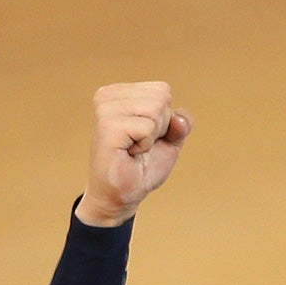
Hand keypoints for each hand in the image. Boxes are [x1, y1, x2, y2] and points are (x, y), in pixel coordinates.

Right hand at [76, 82, 192, 227]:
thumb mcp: (169, 140)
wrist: (121, 194)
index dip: (165, 119)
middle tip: (140, 144)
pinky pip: (148, 127)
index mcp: (119, 93)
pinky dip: (146, 145)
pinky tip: (129, 153)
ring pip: (156, 109)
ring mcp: (105, 109)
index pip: (163, 90)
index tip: (146, 135)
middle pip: (161, 97)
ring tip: (134, 148)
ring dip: (152, 137)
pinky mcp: (107, 126)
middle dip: (161, 126)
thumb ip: (180, 123)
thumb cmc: (142, 166)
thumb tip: (179, 118)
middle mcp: (108, 95)